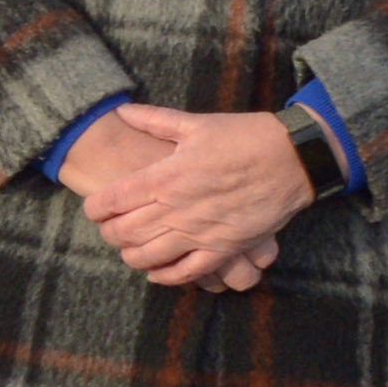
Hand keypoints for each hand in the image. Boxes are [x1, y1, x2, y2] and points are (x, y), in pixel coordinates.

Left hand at [65, 105, 310, 290]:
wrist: (294, 158)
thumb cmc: (245, 136)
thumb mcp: (197, 124)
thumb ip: (155, 120)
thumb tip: (123, 110)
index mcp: (166, 176)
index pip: (112, 200)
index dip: (95, 207)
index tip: (93, 208)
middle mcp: (177, 208)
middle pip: (124, 232)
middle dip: (108, 233)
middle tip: (107, 229)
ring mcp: (200, 232)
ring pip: (148, 256)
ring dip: (130, 256)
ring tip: (127, 249)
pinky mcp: (223, 248)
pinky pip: (186, 272)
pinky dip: (165, 276)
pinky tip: (155, 271)